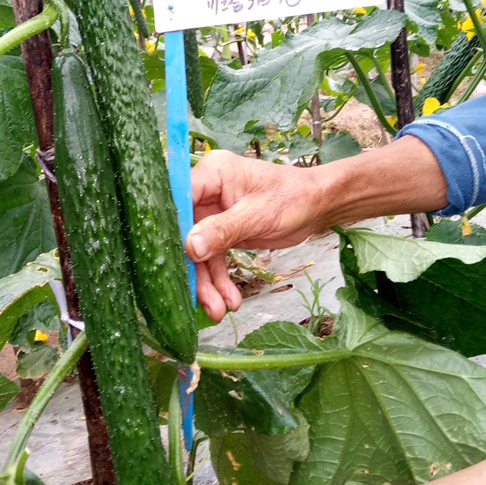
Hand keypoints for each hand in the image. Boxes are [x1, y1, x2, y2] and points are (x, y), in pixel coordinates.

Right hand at [185, 150, 321, 321]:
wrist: (317, 206)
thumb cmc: (293, 198)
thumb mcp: (258, 216)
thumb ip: (222, 230)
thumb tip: (189, 247)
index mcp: (212, 174)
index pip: (178, 200)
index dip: (171, 231)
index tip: (169, 262)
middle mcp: (207, 192)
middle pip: (186, 232)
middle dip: (195, 268)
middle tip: (201, 299)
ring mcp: (213, 213)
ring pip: (199, 251)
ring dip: (208, 283)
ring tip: (218, 310)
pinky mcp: (222, 232)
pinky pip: (214, 258)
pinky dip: (220, 280)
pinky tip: (229, 300)